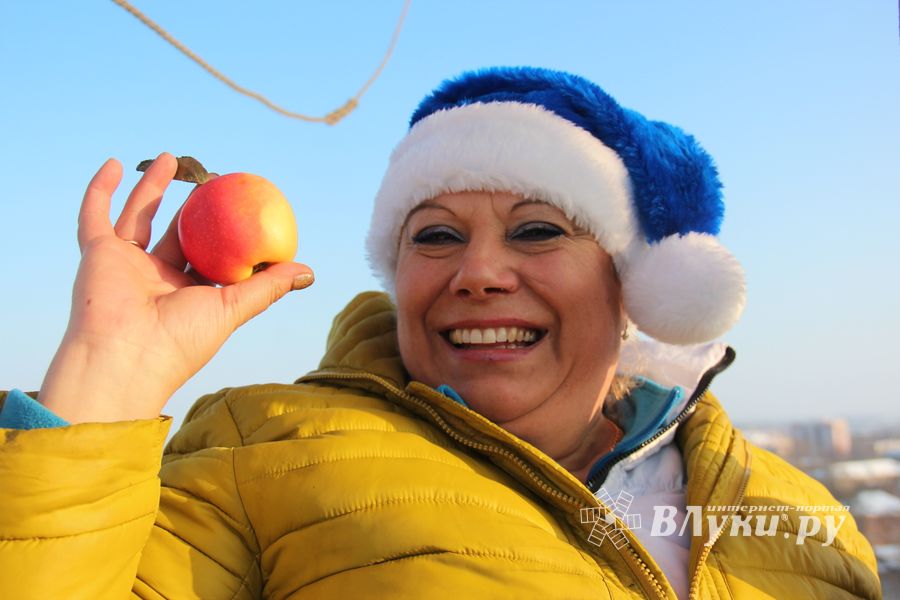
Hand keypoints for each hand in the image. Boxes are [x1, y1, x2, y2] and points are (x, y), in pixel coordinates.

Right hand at [38, 154, 313, 422]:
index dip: (225, 231)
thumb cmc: (182, 338)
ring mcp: (125, 264)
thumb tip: (308, 271)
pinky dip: (101, 189)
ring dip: (152, 186)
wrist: (126, 355)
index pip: (209, 256)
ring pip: (139, 215)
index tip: (243, 204)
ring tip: (173, 158)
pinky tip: (114, 163)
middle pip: (176, 231)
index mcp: (187, 292)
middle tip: (212, 176)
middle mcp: (156, 277)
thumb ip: (267, 288)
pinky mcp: (96, 254)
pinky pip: (95, 215)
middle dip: (193, 205)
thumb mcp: (232, 308)